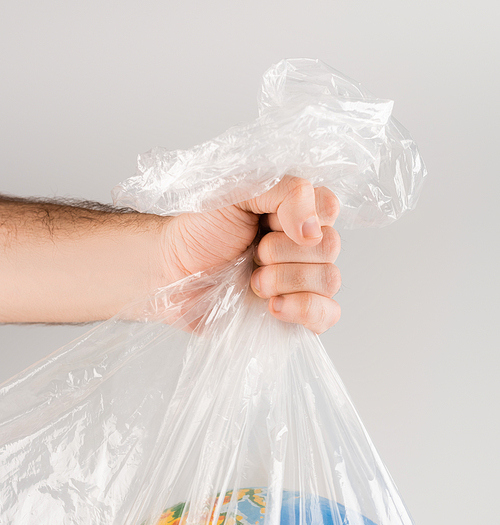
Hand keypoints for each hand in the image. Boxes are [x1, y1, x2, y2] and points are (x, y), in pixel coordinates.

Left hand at [161, 176, 340, 333]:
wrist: (174, 270)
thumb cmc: (202, 230)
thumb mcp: (238, 191)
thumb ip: (285, 193)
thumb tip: (314, 230)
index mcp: (297, 211)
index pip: (329, 208)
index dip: (303, 217)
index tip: (268, 223)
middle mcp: (305, 245)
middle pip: (330, 246)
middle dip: (285, 252)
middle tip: (254, 254)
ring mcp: (303, 280)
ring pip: (330, 280)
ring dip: (287, 280)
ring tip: (255, 282)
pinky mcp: (297, 313)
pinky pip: (328, 315)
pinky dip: (304, 309)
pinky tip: (273, 307)